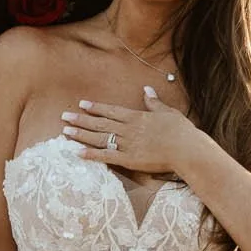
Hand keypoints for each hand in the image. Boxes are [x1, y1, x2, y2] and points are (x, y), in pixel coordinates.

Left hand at [61, 88, 200, 177]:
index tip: (82, 104)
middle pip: (100, 123)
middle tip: (64, 116)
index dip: (95, 108)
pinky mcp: (129, 160)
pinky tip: (78, 153)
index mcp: (137, 117)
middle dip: (81, 119)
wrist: (186, 149)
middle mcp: (128, 129)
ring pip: (99, 138)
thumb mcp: (168, 112)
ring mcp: (127, 144)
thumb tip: (146, 90)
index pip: (111, 111)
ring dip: (81, 135)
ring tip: (65, 131)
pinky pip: (106, 157)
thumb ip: (154, 102)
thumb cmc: (181, 131)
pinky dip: (91, 155)